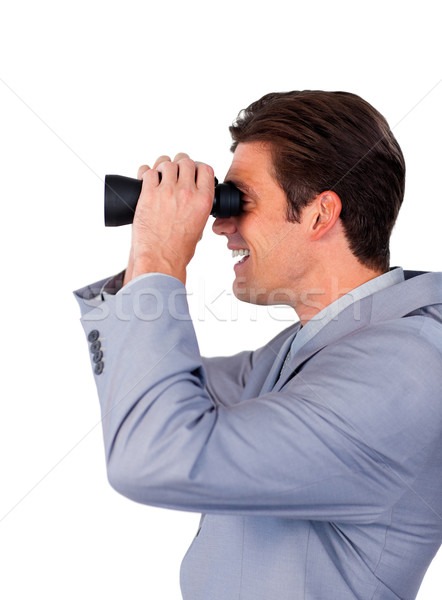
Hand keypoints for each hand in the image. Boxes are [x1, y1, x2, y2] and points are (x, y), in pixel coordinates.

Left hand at [123, 153, 213, 285]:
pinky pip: (148, 172)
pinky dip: (147, 173)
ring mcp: (167, 192)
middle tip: (175, 172)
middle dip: (180, 165)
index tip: (192, 172)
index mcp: (203, 200)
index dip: (198, 168)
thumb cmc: (178, 250)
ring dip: (163, 167)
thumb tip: (193, 198)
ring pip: (167, 163)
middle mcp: (187, 193)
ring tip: (160, 176)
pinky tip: (147, 180)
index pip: (205, 169)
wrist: (160, 260)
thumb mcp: (199, 227)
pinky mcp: (148, 194)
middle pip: (186, 161)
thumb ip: (198, 208)